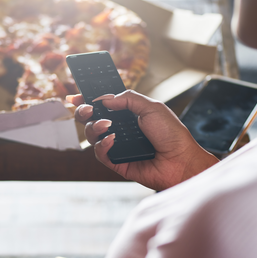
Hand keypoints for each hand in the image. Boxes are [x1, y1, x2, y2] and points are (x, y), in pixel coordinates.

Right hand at [69, 90, 218, 190]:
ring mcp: (118, 146)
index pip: (103, 105)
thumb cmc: (172, 134)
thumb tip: (105, 98)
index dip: (87, 100)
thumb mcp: (152, 107)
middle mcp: (120, 129)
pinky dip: (102, 145)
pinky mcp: (117, 162)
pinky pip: (100, 153)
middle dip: (84, 112)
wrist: (181, 160)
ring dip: (94, 127)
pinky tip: (112, 140)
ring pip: (92, 136)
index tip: (76, 95)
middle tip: (87, 109)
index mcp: (128, 114)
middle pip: (91, 119)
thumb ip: (127, 99)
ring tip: (107, 125)